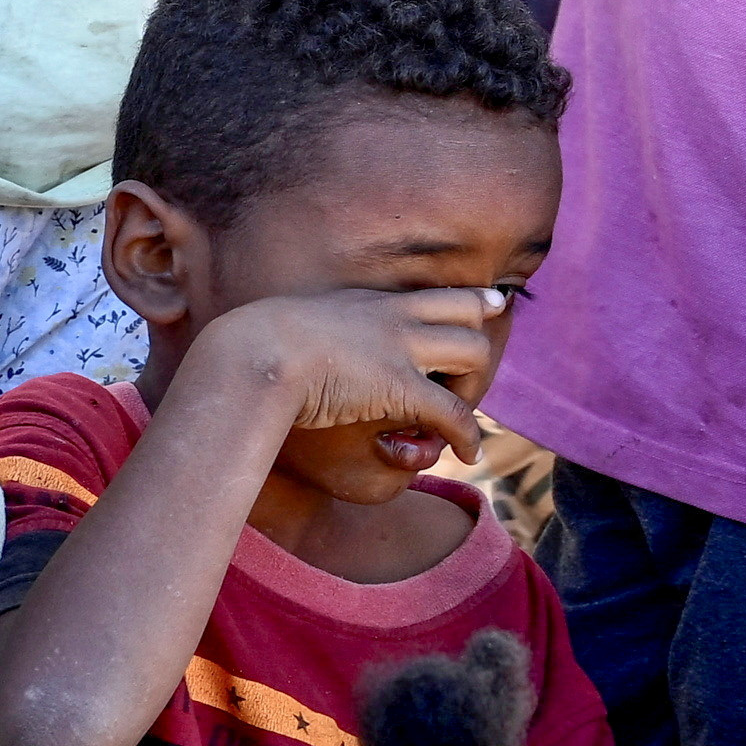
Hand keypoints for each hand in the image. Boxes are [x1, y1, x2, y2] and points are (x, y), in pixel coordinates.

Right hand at [226, 285, 504, 475]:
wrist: (251, 355)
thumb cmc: (253, 345)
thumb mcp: (292, 321)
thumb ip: (309, 328)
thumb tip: (282, 333)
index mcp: (373, 304)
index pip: (442, 293)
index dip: (477, 302)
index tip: (495, 306)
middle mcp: (397, 319)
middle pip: (471, 321)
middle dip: (479, 355)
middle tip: (467, 384)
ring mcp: (401, 350)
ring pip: (473, 356)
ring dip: (475, 390)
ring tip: (458, 418)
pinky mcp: (400, 387)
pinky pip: (453, 412)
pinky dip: (468, 434)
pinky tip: (468, 452)